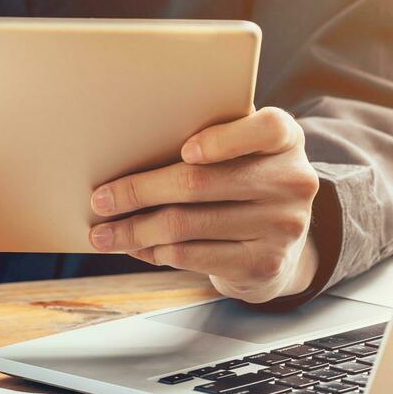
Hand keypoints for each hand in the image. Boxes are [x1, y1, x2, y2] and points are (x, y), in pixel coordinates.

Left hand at [88, 107, 320, 303]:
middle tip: (100, 200)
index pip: (266, 128)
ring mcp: (281, 227)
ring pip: (187, 225)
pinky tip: (137, 247)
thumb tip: (133, 144)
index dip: (224, 140)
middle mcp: (292, 182)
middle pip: (201, 183)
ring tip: (104, 233)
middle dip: (140, 192)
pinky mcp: (263, 265)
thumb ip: (213, 137)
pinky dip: (156, 251)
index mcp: (286, 140)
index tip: (184, 151)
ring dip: (136, 230)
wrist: (280, 246)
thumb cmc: (244, 182)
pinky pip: (193, 255)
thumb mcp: (244, 153)